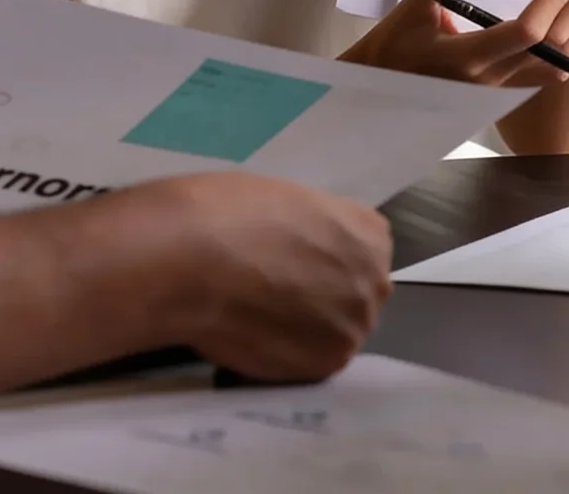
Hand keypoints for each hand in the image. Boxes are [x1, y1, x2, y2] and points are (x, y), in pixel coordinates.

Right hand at [151, 173, 391, 382]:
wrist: (193, 258)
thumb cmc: (230, 215)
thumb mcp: (290, 204)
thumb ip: (316, 235)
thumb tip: (306, 254)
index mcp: (371, 235)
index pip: (362, 256)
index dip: (325, 264)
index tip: (296, 267)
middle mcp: (375, 282)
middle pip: (354, 297)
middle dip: (323, 299)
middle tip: (275, 297)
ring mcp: (354, 326)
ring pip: (334, 333)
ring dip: (306, 332)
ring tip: (259, 321)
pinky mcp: (326, 364)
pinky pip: (311, 363)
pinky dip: (286, 357)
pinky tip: (255, 340)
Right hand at [341, 0, 568, 84]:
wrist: (378, 91)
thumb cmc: (392, 48)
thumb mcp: (417, 2)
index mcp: (468, 58)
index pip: (527, 32)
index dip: (552, 0)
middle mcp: (490, 80)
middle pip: (556, 49)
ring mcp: (501, 91)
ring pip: (560, 66)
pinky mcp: (505, 93)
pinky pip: (549, 73)